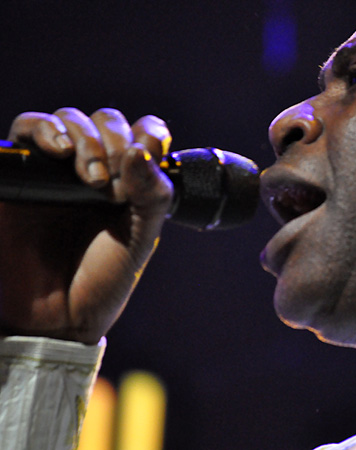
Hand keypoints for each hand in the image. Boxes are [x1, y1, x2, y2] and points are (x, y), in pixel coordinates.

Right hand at [0, 107, 172, 343]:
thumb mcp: (141, 239)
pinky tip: (58, 150)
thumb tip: (139, 150)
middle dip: (113, 142)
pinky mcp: (21, 175)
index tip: (144, 164)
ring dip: (84, 137)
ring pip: (68, 119)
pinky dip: (43, 129)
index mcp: (130, 182)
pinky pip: (26, 130)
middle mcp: (95, 170)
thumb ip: (151, 196)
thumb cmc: (103, 279)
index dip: (147, 137)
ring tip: (92, 177)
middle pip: (105, 121)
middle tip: (112, 186)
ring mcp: (57, 171)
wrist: (56, 316)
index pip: (143, 133)